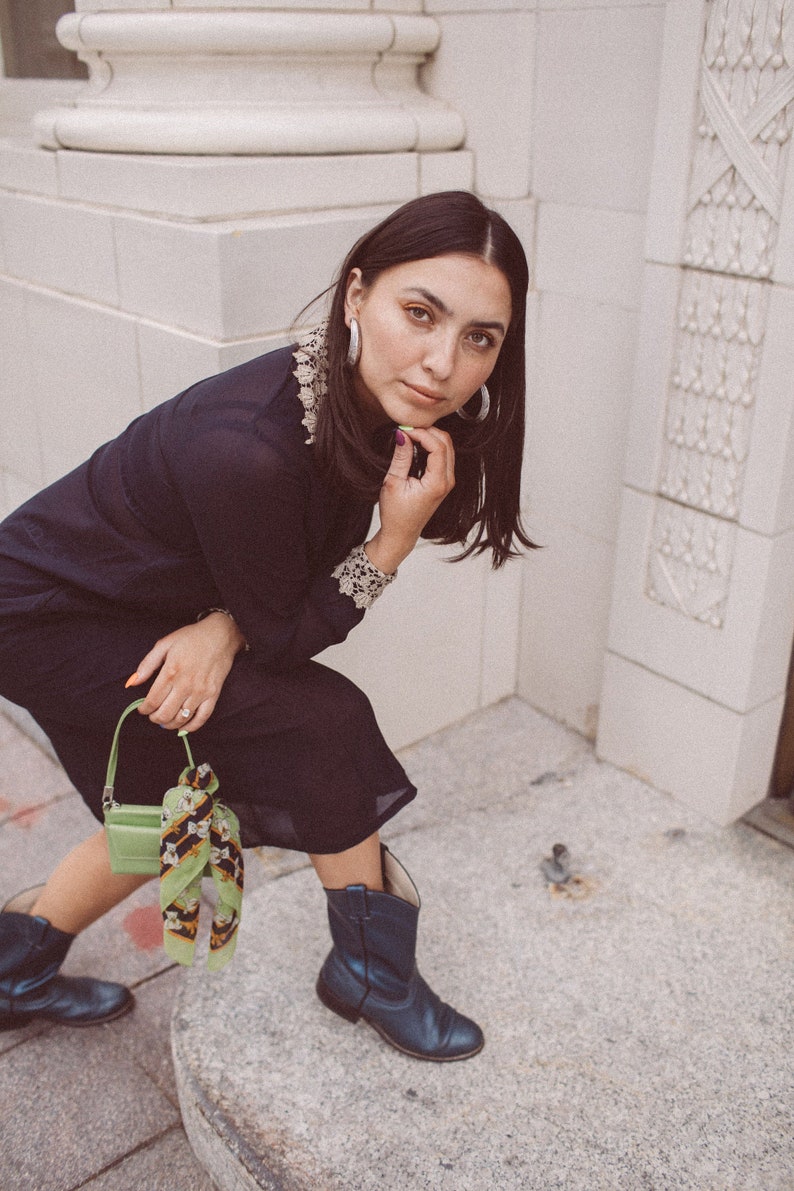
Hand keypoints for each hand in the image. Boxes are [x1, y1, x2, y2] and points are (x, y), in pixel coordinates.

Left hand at [125, 613, 245, 730]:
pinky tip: (183, 728)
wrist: (221, 635)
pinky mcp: (213, 694)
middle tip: (152, 716)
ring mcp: (201, 691)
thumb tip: (132, 682)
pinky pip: (202, 717)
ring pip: (181, 718)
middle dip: (155, 718)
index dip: (144, 709)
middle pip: (165, 713)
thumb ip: (147, 664)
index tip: (142, 709)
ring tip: (165, 721)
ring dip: (169, 724)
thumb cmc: (191, 637)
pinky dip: (191, 727)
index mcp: (171, 671)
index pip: (152, 700)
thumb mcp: (165, 644)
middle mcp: (185, 684)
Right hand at [364, 426, 454, 574]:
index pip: (438, 447)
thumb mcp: (393, 483)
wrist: (401, 534)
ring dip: (430, 436)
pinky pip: (443, 455)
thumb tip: (402, 433)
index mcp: (437, 483)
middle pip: (446, 443)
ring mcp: (447, 481)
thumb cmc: (395, 514)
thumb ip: (401, 457)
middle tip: (407, 429)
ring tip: (409, 435)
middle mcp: (447, 481)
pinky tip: (415, 443)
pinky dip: (431, 444)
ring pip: (447, 447)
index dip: (422, 433)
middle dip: (427, 431)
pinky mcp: (443, 481)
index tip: (405, 430)